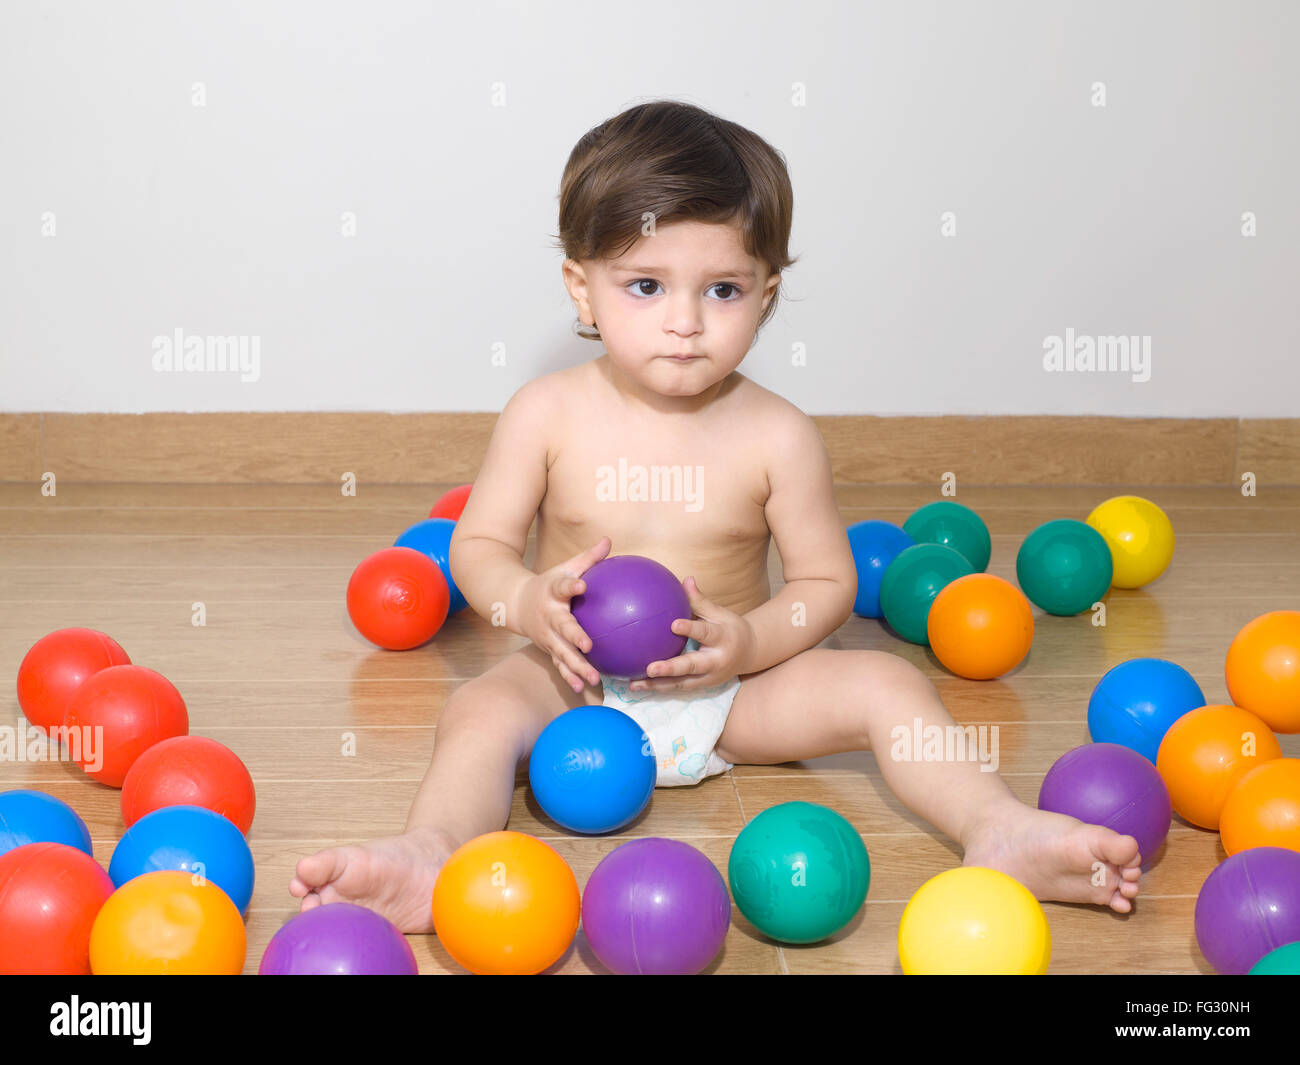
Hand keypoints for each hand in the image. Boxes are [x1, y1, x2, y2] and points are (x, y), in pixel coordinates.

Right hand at [515, 535, 610, 693]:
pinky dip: (569, 676)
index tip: (582, 585)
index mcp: (552, 594)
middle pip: (562, 628)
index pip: (562, 586)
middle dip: (574, 637)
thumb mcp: (565, 569)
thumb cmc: (549, 585)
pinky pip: (559, 665)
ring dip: (576, 666)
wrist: (515, 604)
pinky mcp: (548, 648)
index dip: (571, 585)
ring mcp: (546, 636)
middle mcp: (548, 617)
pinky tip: (582, 689)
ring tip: (592, 677)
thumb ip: (588, 558)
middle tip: (588, 646)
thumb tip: (609, 540)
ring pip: (561, 653)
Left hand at [630, 576, 756, 692]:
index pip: (705, 633)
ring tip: (634, 684)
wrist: (749, 653)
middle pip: (692, 667)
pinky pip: (677, 688)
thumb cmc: (729, 627)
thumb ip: (700, 600)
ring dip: (657, 685)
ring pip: (681, 683)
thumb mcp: (719, 613)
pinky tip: (637, 685)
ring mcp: (709, 678)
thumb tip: (685, 579)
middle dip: (671, 669)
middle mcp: (716, 661)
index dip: (691, 629)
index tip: (673, 625)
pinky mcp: (701, 687)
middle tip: (650, 669)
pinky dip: (658, 688)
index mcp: (722, 638)